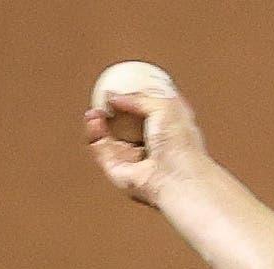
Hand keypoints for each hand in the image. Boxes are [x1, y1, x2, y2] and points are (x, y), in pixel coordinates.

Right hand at [82, 88, 209, 206]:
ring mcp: (136, 161)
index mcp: (170, 133)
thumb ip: (139, 98)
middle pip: (127, 127)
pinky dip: (94, 135)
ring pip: (110, 139)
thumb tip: (114, 96)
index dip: (137, 101)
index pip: (152, 114)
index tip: (123, 87)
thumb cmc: (180, 144)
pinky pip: (101, 151)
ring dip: (98, 122)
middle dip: (112, 112)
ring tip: (95, 110)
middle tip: (103, 99)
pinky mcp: (120, 173)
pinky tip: (94, 120)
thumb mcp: (164, 106)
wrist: (177, 176)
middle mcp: (153, 148)